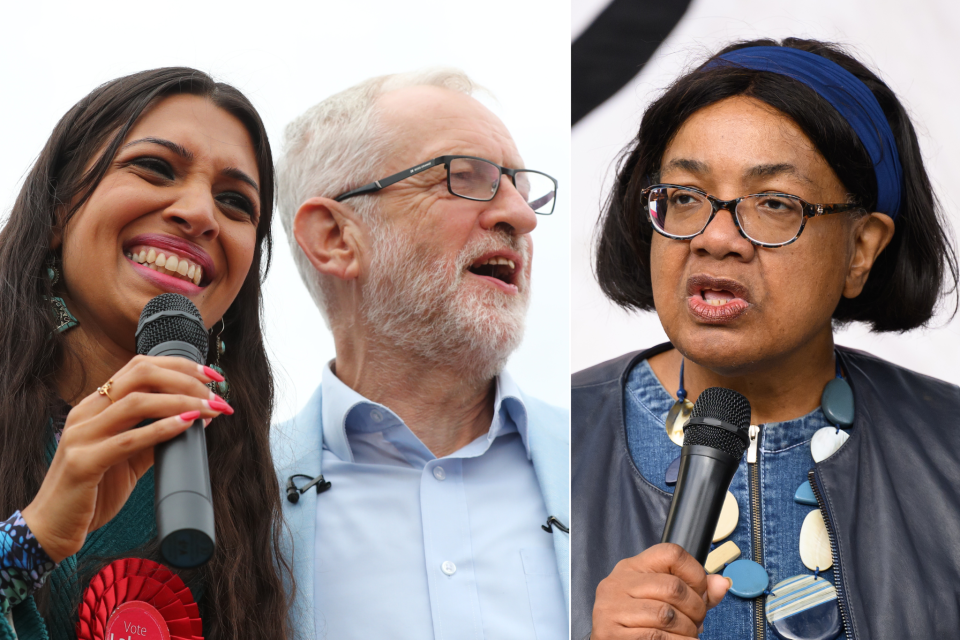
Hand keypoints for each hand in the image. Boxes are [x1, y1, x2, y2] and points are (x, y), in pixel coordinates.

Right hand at [21, 356, 231, 562]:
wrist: (52, 529)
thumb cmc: (92, 492)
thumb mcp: (128, 459)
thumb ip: (154, 438)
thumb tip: (195, 419)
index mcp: (95, 406)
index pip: (140, 367)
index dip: (179, 366)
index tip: (211, 375)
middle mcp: (86, 413)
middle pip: (141, 374)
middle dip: (185, 378)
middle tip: (216, 393)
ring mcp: (81, 435)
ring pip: (137, 402)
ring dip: (182, 401)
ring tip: (211, 409)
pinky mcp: (83, 463)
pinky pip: (128, 440)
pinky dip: (162, 429)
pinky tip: (187, 424)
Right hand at [592, 543, 730, 638]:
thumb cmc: (638, 621)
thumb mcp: (663, 598)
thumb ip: (694, 592)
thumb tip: (722, 583)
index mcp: (632, 567)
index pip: (672, 553)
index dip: (696, 574)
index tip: (700, 593)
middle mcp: (618, 582)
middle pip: (673, 587)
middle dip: (696, 609)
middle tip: (697, 622)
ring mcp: (611, 607)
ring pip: (666, 615)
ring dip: (687, 630)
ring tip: (688, 635)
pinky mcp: (610, 632)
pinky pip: (656, 637)